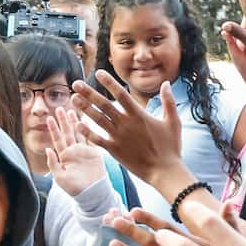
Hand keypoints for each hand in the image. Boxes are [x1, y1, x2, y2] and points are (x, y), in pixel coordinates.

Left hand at [46, 107, 107, 196]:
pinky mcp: (94, 152)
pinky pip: (90, 137)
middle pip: (67, 133)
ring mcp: (83, 151)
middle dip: (63, 121)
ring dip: (75, 122)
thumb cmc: (75, 189)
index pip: (57, 140)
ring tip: (72, 109)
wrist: (92, 192)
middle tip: (59, 107)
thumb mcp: (60, 177)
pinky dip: (88, 128)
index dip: (54, 129)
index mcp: (63, 157)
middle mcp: (73, 151)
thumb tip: (47, 149)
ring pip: (78, 132)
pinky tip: (86, 119)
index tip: (49, 118)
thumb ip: (53, 163)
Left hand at [71, 72, 186, 186]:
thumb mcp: (173, 121)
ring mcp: (119, 137)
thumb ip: (168, 101)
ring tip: (73, 99)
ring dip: (84, 108)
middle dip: (89, 93)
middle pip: (104, 105)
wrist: (164, 171)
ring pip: (98, 120)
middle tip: (76, 84)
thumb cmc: (170, 147)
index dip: (109, 83)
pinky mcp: (114, 151)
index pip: (121, 94)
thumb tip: (166, 83)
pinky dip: (87, 132)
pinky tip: (77, 124)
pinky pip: (97, 140)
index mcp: (139, 115)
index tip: (98, 73)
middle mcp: (126, 124)